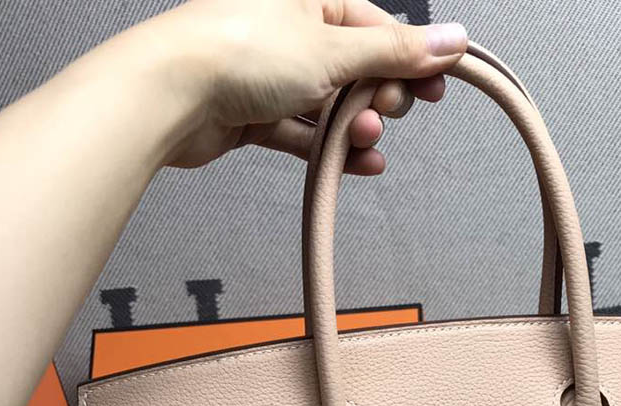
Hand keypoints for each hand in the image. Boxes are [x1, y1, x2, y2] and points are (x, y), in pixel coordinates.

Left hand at [133, 0, 467, 172]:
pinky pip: (303, 132)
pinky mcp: (254, 113)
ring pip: (329, 105)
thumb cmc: (237, 53)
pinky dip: (328, 149)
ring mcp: (270, 73)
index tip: (436, 87)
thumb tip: (451, 39)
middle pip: (355, 68)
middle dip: (378, 98)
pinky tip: (356, 163)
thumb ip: (395, 50)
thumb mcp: (333, 48)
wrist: (169, 95)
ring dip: (354, 129)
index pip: (375, 27)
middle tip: (385, 113)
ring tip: (364, 142)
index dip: (410, 59)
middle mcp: (289, 30)